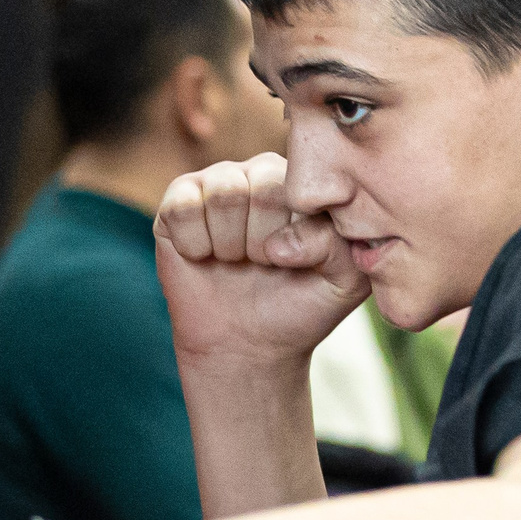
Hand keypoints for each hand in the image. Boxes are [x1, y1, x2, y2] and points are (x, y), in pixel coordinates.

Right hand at [154, 153, 368, 372]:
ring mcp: (216, 184)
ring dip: (229, 245)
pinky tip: (204, 257)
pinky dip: (195, 245)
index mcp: (303, 185)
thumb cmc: (298, 307)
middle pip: (261, 188)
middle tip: (262, 264)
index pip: (302, 189)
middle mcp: (259, 174)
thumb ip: (336, 246)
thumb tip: (280, 242)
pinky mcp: (177, 203)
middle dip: (262, 243)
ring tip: (235, 260)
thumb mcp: (343, 282)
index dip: (296, 236)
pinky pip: (182, 208)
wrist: (248, 346)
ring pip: (222, 195)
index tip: (293, 262)